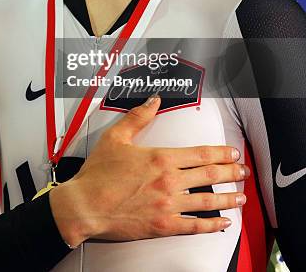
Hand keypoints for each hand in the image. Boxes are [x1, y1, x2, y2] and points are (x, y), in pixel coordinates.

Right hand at [49, 95, 248, 246]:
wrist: (84, 206)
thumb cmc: (97, 175)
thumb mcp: (115, 137)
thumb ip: (138, 117)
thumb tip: (153, 101)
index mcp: (160, 158)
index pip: (201, 154)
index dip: (221, 153)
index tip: (232, 153)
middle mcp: (169, 181)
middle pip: (210, 175)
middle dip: (231, 172)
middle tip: (242, 171)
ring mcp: (168, 205)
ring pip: (207, 200)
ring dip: (228, 197)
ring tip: (240, 196)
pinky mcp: (163, 226)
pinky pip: (194, 226)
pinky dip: (212, 225)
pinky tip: (223, 223)